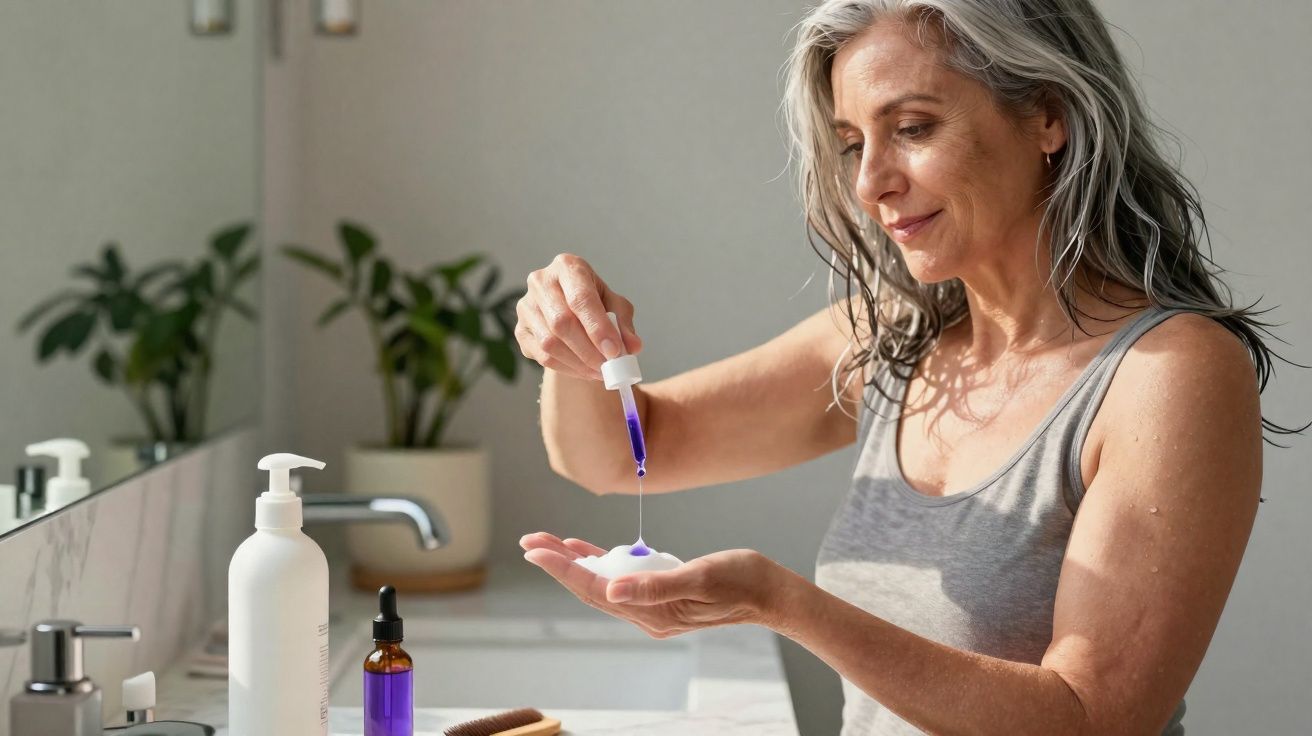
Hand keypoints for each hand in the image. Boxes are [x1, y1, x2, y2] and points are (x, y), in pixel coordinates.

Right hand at [515, 254, 641, 380]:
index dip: (598, 328)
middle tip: (609, 368)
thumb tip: (633, 347)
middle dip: (589, 351)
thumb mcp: (614, 304)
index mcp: (567, 267)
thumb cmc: (593, 301)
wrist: (567, 306)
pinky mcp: (520, 330)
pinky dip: (567, 368)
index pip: (580, 298)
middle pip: (562, 322)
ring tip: (600, 371)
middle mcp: (541, 282)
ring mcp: (526, 306)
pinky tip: (584, 371)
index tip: (615, 351)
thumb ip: (624, 323)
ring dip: (578, 364)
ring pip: (550, 343)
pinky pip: (542, 356)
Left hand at [519, 532, 791, 637]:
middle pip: (592, 587)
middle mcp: (646, 614)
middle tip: (528, 541)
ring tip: (545, 544)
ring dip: (574, 563)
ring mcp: (652, 606)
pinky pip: (619, 579)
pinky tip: (585, 549)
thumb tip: (613, 589)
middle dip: (558, 564)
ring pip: (601, 583)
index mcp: (653, 613)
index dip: (563, 568)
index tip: (536, 550)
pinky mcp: (660, 594)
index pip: (597, 589)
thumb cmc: (742, 580)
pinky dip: (600, 563)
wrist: (770, 592)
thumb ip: (656, 584)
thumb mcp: (701, 576)